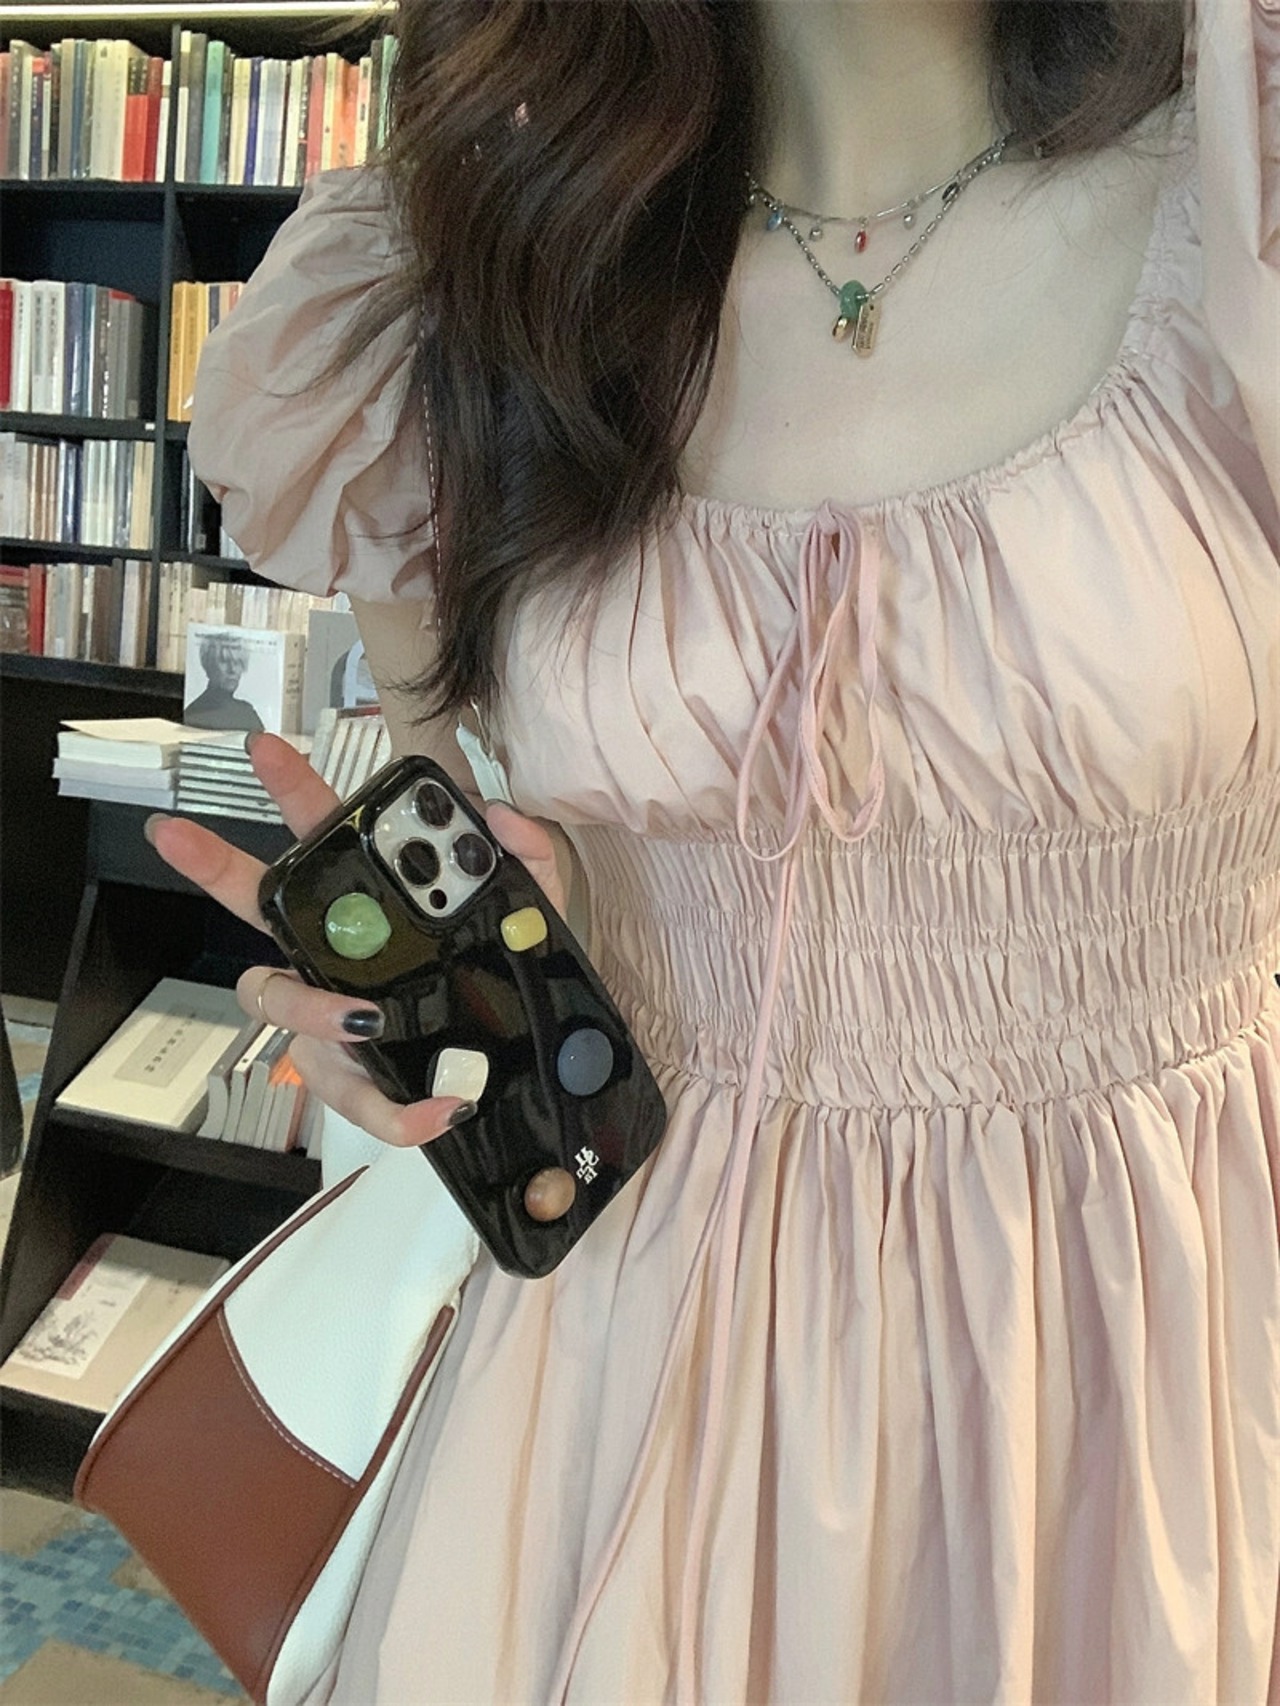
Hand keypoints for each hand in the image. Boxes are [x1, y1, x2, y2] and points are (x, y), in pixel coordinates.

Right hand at [145, 734, 567, 1152]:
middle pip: (255, 906)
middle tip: (176, 833)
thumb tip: (497, 816)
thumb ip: (525, 858)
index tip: (263, 746)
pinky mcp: (354, 1078)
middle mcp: (328, 954)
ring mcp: (329, 1017)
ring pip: (281, 1003)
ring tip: (366, 1016)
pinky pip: (356, 1096)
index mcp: (365, 903)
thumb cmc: (506, 975)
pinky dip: (397, 1108)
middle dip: (214, 866)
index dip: (289, 789)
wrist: (537, 1062)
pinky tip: (440, 1105)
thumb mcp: (532, 911)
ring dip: (316, 1008)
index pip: (319, 836)